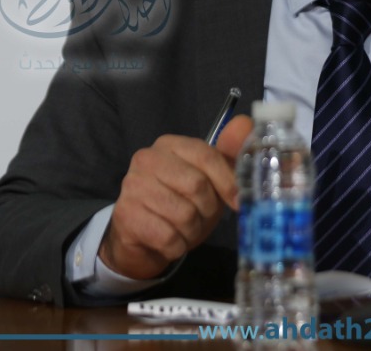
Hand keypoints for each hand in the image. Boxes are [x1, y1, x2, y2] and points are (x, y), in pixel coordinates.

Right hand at [100, 114, 253, 279]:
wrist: (141, 239)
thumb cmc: (181, 204)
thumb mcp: (210, 182)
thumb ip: (229, 156)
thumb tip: (244, 123)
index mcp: (170, 145)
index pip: (206, 156)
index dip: (227, 182)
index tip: (238, 202)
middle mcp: (147, 159)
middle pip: (197, 186)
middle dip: (207, 210)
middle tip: (201, 217)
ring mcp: (133, 186)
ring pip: (184, 215)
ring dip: (192, 231)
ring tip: (184, 229)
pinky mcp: (126, 215)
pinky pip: (169, 238)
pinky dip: (177, 246)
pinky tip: (170, 241)